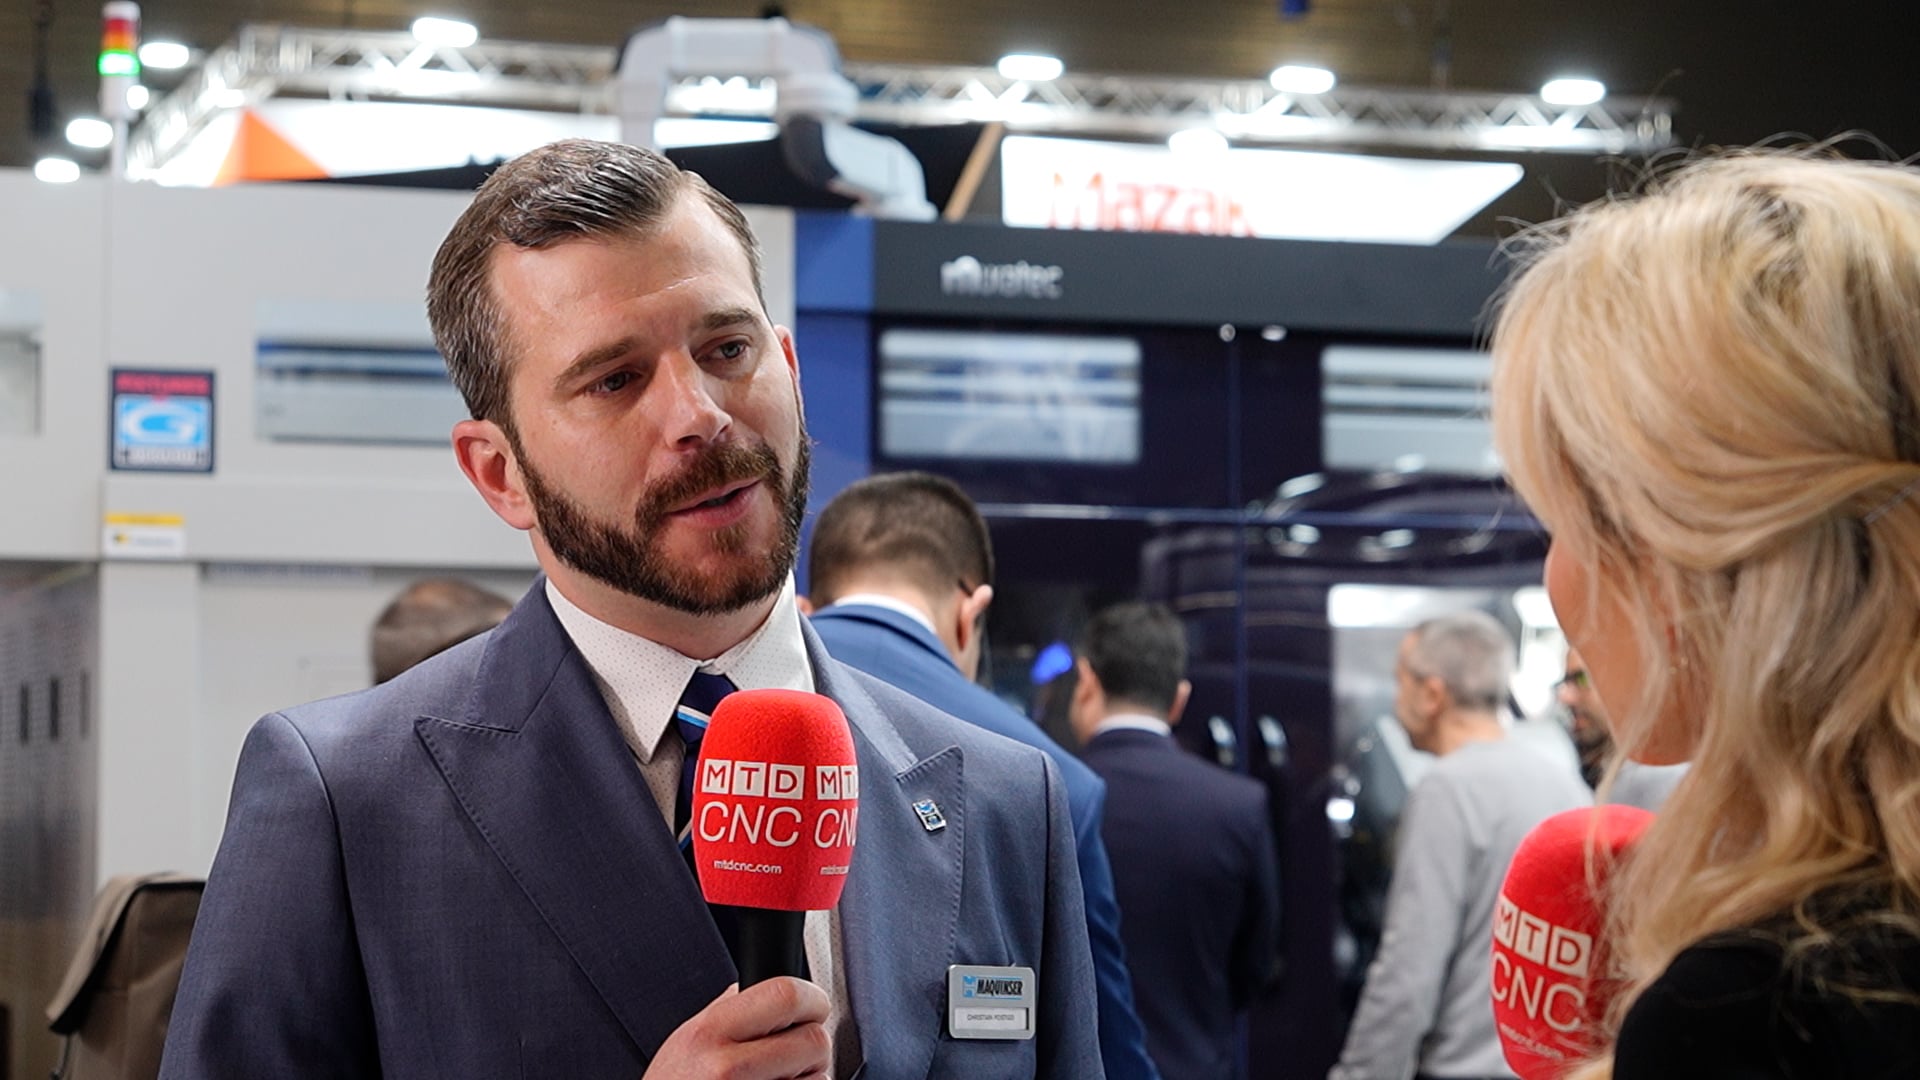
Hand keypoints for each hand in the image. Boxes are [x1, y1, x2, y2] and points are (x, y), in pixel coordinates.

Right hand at [642, 978, 831, 1079]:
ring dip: (809, 1078)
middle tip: (795, 1052)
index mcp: (710, 1032)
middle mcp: (727, 1067)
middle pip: (814, 1040)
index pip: (785, 995)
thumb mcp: (687, 1038)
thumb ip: (728, 1008)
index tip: (814, 1005)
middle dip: (813, 1045)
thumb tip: (764, 988)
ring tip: (777, 1079)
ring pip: (819, 1079)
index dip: (812, 998)